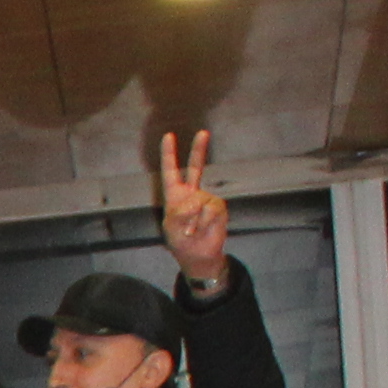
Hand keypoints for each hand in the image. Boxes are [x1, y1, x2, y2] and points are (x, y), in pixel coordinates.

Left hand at [157, 128, 227, 285]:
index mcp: (175, 194)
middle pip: (196, 166)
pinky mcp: (218, 207)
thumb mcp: (171, 226)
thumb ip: (180, 211)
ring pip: (200, 200)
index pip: (171, 171)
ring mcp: (206, 198)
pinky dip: (203, 222)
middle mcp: (192, 192)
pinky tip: (201, 230)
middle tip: (203, 132)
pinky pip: (210, 210)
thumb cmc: (180, 240)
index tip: (169, 136)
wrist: (197, 254)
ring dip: (193, 219)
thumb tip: (196, 203)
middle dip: (199, 149)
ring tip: (191, 230)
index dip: (169, 154)